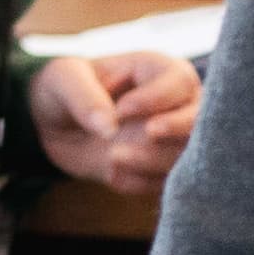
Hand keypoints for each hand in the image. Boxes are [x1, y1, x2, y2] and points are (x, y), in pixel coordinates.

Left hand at [26, 49, 196, 192]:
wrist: (54, 124)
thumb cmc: (64, 88)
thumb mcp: (64, 80)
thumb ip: (85, 98)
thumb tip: (109, 126)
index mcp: (158, 71)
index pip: (180, 82)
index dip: (157, 98)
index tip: (122, 110)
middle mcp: (175, 105)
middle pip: (199, 119)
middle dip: (175, 129)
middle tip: (145, 134)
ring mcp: (169, 140)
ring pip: (185, 155)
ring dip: (152, 161)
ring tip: (112, 159)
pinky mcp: (156, 169)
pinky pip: (164, 183)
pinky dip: (141, 183)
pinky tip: (112, 176)